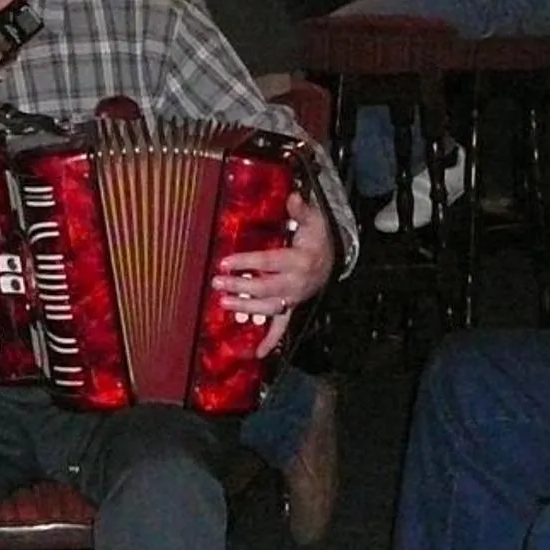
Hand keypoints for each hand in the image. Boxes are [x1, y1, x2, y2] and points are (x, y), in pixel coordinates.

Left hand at [212, 192, 335, 355]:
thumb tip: (292, 196)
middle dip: (240, 286)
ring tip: (223, 302)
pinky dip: (271, 340)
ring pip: (268, 307)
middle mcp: (297, 282)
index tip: (225, 262)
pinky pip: (282, 326)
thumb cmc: (318, 238)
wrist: (332, 260)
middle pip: (265, 286)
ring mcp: (294, 298)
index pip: (268, 261)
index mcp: (300, 261)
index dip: (247, 261)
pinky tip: (258, 353)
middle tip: (217, 283)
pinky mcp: (292, 307)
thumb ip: (301, 210)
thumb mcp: (314, 221)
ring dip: (246, 307)